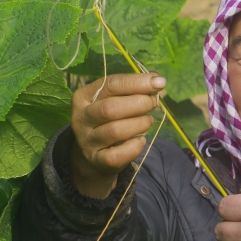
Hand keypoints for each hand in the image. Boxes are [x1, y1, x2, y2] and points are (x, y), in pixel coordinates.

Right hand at [68, 73, 162, 198]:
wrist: (94, 154)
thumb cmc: (108, 119)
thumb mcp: (115, 99)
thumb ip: (133, 88)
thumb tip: (157, 80)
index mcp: (84, 96)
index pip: (111, 84)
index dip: (137, 83)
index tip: (158, 82)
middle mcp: (81, 118)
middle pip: (110, 108)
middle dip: (139, 104)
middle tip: (153, 103)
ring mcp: (87, 140)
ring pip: (115, 131)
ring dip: (139, 124)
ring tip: (148, 121)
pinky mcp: (96, 160)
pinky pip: (117, 155)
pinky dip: (134, 147)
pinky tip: (140, 140)